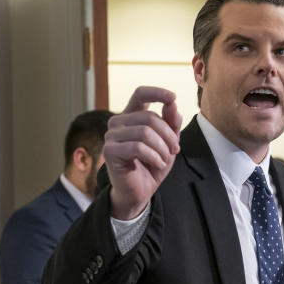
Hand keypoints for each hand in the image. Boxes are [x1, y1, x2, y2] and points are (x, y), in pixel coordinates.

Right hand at [103, 86, 181, 219]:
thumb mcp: (168, 142)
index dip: (157, 92)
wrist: (140, 191)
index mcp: (131, 116)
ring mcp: (111, 136)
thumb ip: (171, 123)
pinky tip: (158, 164)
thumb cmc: (152, 165)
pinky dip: (154, 157)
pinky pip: (138, 147)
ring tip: (164, 159)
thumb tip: (172, 103)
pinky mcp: (109, 151)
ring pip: (145, 132)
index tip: (173, 97)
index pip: (140, 94)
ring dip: (162, 148)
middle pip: (150, 117)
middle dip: (168, 135)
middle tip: (174, 150)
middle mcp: (118, 123)